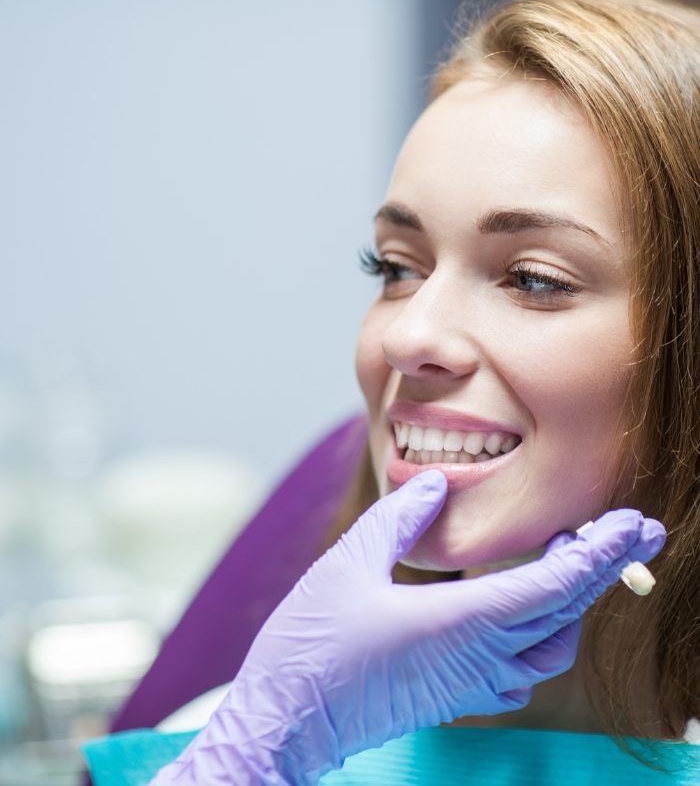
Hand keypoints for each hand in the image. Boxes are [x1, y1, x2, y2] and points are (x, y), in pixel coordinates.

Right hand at [152, 470, 665, 784]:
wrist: (286, 720)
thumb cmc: (311, 645)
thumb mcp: (348, 563)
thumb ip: (399, 517)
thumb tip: (437, 483)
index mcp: (459, 622)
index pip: (554, 586)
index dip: (598, 553)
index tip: (631, 524)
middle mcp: (477, 657)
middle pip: (565, 614)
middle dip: (604, 569)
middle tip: (630, 530)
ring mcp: (469, 684)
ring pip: (552, 648)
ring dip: (574, 603)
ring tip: (573, 560)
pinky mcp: (455, 696)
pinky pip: (523, 670)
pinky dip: (544, 634)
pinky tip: (527, 612)